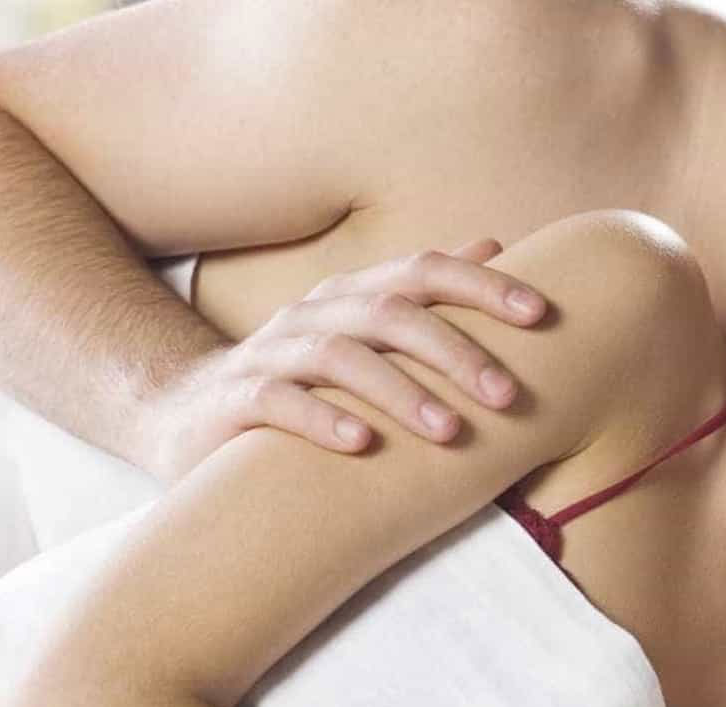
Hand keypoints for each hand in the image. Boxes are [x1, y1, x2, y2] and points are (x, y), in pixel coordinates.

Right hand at [144, 239, 547, 479]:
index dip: (482, 287)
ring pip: (338, 357)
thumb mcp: (362, 335)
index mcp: (350, 297)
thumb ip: (422, 295)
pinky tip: (363, 444)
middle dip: (455, 351)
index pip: (421, 273)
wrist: (185, 417)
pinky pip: (278, 404)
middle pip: (389, 313)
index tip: (541, 315)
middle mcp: (312, 315)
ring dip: (400, 392)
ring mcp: (269, 355)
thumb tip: (493, 243)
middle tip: (508, 395)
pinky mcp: (235, 403)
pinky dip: (322, 420)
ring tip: (450, 432)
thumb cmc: (299, 383)